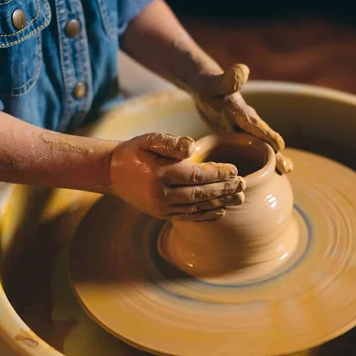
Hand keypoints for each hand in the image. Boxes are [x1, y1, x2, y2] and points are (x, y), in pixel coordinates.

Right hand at [109, 133, 244, 220]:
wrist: (112, 173)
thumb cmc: (134, 152)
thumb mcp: (148, 139)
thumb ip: (170, 142)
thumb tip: (193, 147)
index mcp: (160, 174)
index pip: (196, 175)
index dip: (218, 173)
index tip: (235, 170)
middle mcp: (161, 194)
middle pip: (200, 193)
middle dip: (224, 190)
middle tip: (243, 185)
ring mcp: (161, 207)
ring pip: (197, 207)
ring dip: (220, 203)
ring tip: (239, 199)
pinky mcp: (162, 214)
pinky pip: (188, 216)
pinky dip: (206, 215)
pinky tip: (221, 211)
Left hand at [191, 64, 292, 173]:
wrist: (207, 88)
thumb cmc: (208, 86)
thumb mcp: (213, 83)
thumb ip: (227, 80)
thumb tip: (243, 69)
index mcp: (240, 110)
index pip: (255, 123)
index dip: (266, 134)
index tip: (279, 145)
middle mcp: (247, 121)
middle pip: (263, 139)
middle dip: (276, 153)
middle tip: (288, 168)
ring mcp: (244, 129)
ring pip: (260, 146)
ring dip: (273, 159)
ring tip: (286, 172)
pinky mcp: (238, 136)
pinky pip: (250, 150)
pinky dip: (259, 161)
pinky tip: (266, 176)